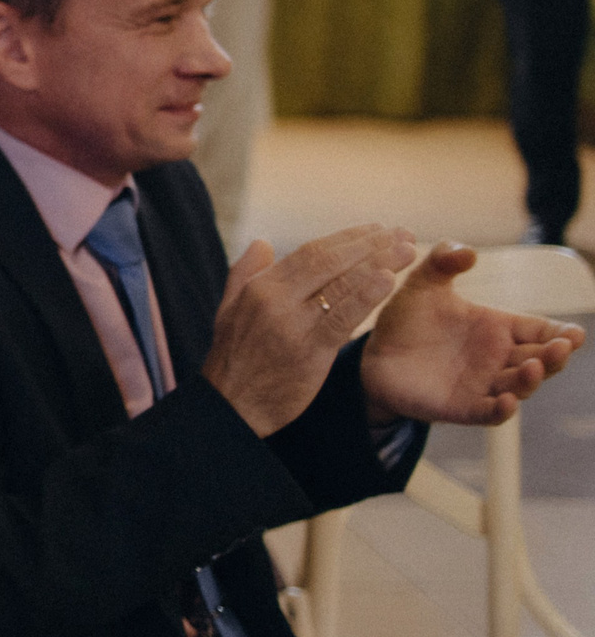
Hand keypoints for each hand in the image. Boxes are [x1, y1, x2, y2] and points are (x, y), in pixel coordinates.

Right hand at [201, 225, 418, 435]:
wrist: (231, 407)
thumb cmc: (233, 359)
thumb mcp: (228, 310)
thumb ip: (244, 273)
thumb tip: (263, 243)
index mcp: (259, 287)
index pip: (310, 251)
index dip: (348, 238)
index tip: (376, 229)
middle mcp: (275, 299)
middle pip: (330, 261)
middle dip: (371, 244)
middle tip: (403, 233)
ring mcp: (293, 324)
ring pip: (341, 284)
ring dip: (379, 264)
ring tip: (408, 250)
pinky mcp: (310, 350)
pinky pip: (344, 317)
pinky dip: (368, 296)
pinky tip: (389, 281)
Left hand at [361, 241, 585, 425]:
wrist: (374, 355)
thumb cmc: (407, 319)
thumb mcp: (423, 284)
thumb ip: (443, 261)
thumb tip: (468, 251)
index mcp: (498, 328)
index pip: (541, 331)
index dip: (562, 333)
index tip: (575, 334)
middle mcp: (497, 358)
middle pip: (541, 360)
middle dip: (555, 355)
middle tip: (562, 346)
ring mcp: (482, 385)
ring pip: (520, 387)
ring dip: (532, 380)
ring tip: (535, 367)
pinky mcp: (460, 407)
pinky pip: (488, 413)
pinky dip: (501, 410)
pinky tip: (507, 402)